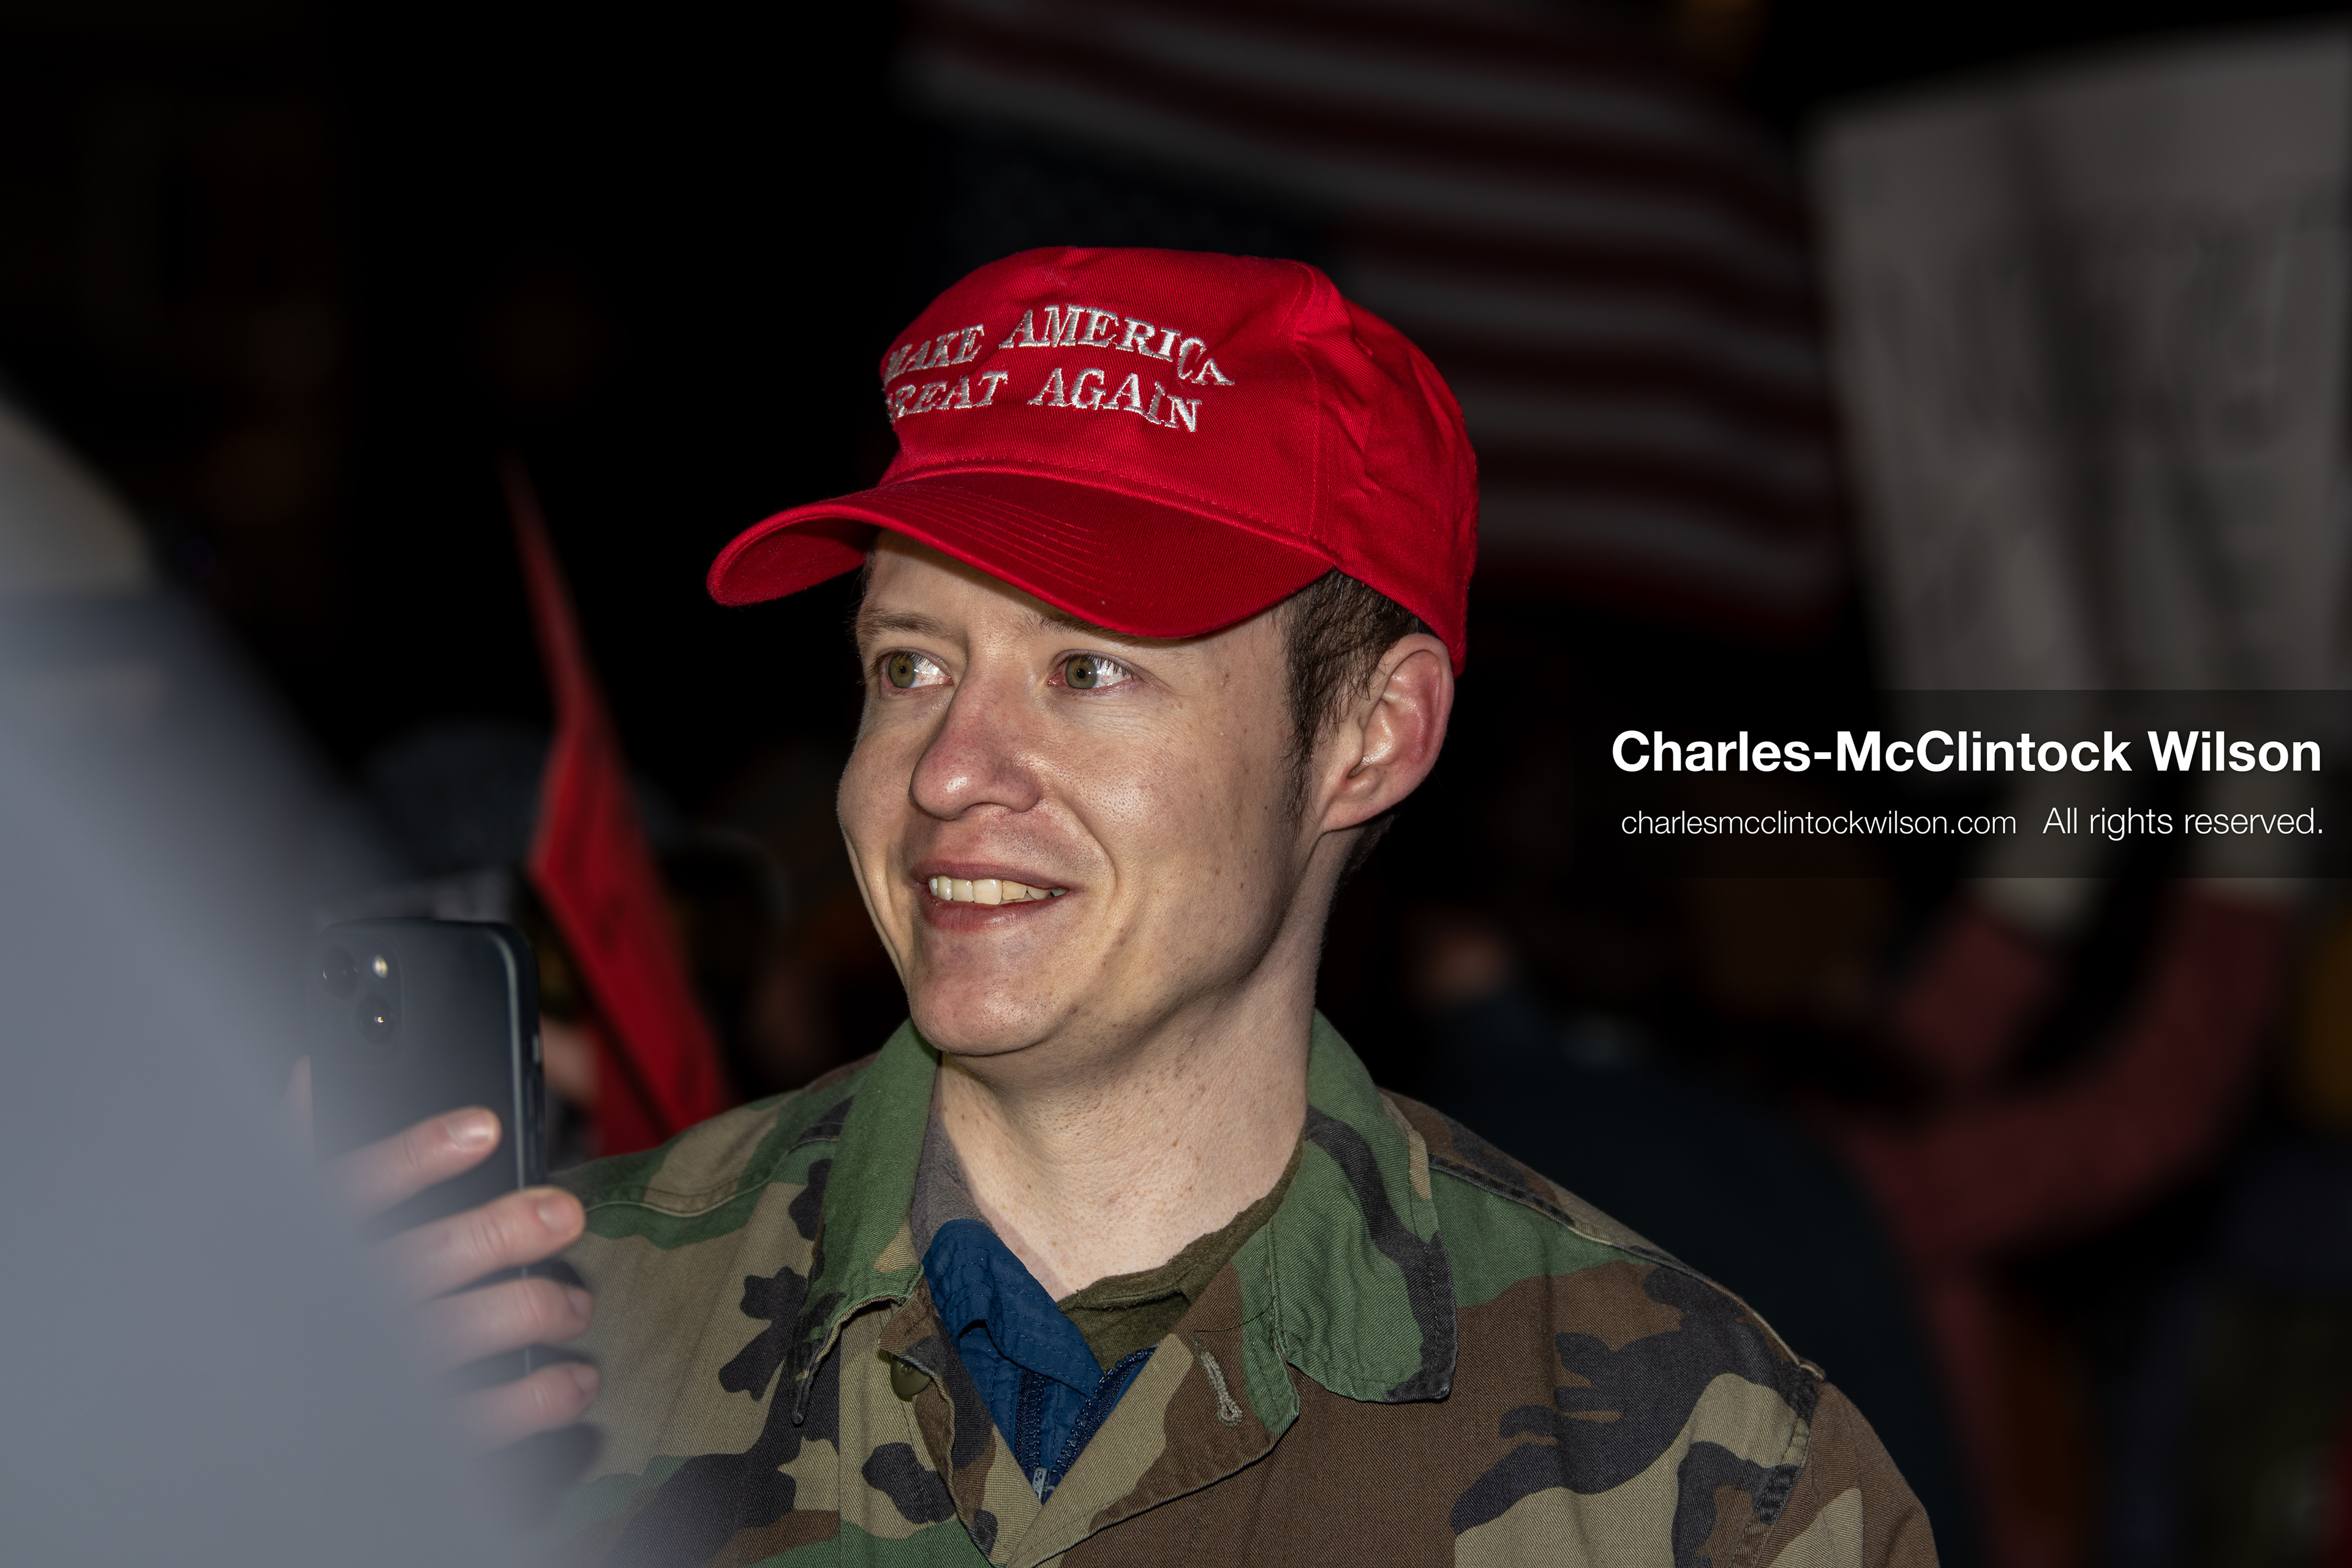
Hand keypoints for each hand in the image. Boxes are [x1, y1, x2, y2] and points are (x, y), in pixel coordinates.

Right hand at [288, 1059, 600, 1446]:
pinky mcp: (394, 1440)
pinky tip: (572, 1381)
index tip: (485, 1127)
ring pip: (454, 1335)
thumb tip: (311, 1068)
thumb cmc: (266, 1301)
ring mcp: (359, 1380)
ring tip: (575, 1304)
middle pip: (420, 1262)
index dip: (417, 1155)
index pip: (349, 1191)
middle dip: (502, 1232)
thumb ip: (291, 1149)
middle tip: (564, 1215)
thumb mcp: (258, 1223)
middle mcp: (324, 1312)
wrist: (234, 1440)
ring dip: (532, 1310)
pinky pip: (473, 1420)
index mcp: (293, 1250)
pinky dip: (536, 1399)